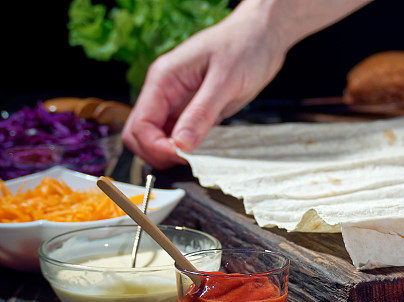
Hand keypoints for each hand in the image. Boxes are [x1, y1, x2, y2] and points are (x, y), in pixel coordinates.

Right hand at [122, 0, 286, 168]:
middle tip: (188, 161)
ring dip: (173, 153)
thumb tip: (181, 144)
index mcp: (163, 79)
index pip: (140, 124)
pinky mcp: (196, 111)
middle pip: (141, 134)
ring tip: (200, 158)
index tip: (181, 156)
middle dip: (158, 153)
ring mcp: (179, 102)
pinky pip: (182, 136)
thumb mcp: (225, 81)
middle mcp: (166, 92)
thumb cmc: (244, 46)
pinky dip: (189, 149)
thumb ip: (201, 113)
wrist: (263, 36)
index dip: (156, 146)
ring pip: (160, 138)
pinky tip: (207, 151)